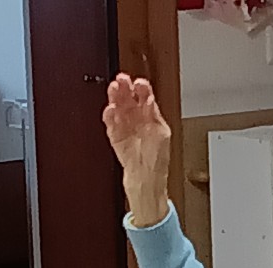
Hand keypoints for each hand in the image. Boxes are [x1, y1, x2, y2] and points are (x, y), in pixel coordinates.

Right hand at [103, 73, 170, 226]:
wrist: (146, 181)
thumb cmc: (157, 162)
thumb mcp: (162, 135)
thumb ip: (154, 116)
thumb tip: (149, 100)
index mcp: (151, 119)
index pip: (145, 97)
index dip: (141, 88)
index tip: (138, 83)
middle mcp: (138, 121)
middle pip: (129, 99)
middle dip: (125, 88)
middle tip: (121, 80)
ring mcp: (126, 129)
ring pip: (118, 108)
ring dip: (115, 98)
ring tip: (113, 90)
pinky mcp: (116, 138)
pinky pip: (111, 124)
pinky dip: (109, 117)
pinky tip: (110, 110)